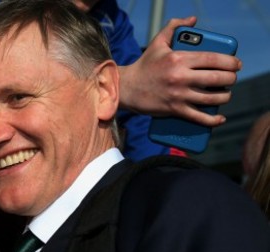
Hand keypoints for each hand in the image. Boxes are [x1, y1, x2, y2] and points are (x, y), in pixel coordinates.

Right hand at [119, 16, 241, 126]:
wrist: (127, 88)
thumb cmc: (144, 65)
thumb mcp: (157, 43)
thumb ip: (173, 27)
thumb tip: (192, 20)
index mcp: (179, 59)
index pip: (213, 59)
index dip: (230, 62)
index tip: (236, 64)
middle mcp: (180, 77)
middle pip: (217, 79)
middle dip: (231, 79)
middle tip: (231, 79)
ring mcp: (178, 95)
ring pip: (212, 98)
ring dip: (225, 97)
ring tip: (225, 94)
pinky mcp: (174, 110)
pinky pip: (199, 117)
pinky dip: (213, 120)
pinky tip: (221, 118)